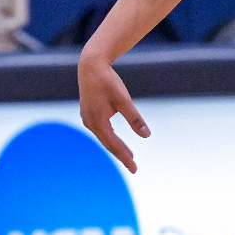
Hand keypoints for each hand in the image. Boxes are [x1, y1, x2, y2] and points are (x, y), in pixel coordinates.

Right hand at [79, 55, 149, 170]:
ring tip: (127, 155)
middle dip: (121, 155)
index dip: (125, 157)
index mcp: (98, 122)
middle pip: (108, 143)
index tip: (134, 169)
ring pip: (104, 137)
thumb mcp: (124, 100)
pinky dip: (109, 137)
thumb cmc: (108, 81)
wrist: (91, 65)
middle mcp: (90, 123)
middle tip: (133, 167)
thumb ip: (135, 118)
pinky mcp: (88, 113)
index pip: (114, 145)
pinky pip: (100, 130)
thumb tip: (147, 135)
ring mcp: (87, 118)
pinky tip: (115, 139)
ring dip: (115, 146)